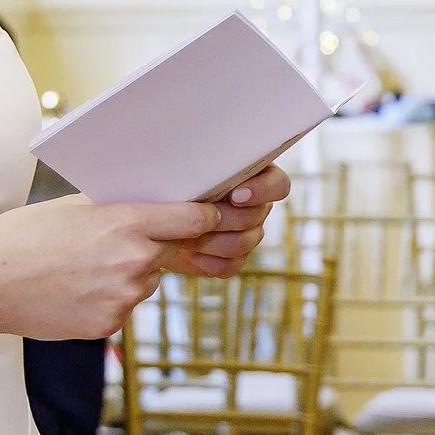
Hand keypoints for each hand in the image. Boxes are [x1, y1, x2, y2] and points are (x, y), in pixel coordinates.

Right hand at [0, 195, 226, 338]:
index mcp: (128, 224)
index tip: (208, 217)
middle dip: (160, 245)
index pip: (194, 220)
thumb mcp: (75, 207)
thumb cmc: (23, 237)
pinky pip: (124, 306)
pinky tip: (74, 289)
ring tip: (83, 268)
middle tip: (122, 241)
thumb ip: (118, 208)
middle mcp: (134, 261)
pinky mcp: (111, 324)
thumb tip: (148, 206)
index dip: (205, 218)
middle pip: (172, 251)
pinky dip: (109, 298)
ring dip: (130, 274)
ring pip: (147, 281)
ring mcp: (124, 297)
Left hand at [174, 161, 289, 278]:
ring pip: (243, 242)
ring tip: (183, 233)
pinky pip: (230, 265)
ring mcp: (248, 234)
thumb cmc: (168, 185)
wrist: (156, 219)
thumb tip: (214, 171)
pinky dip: (206, 261)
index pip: (278, 184)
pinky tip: (187, 252)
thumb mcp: (183, 171)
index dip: (262, 191)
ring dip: (210, 240)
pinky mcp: (234, 259)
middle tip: (193, 216)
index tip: (234, 196)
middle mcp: (256, 205)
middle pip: (256, 216)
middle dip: (222, 218)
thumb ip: (204, 169)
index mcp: (253, 175)